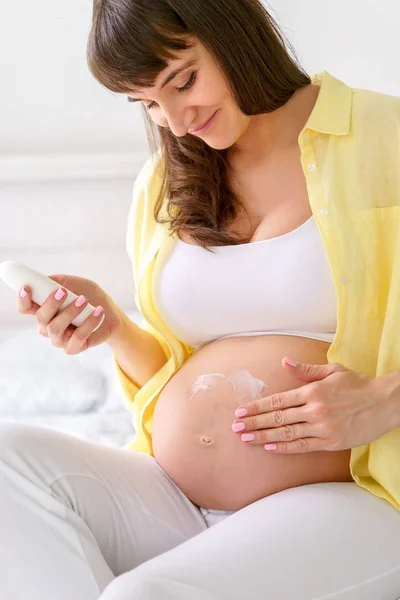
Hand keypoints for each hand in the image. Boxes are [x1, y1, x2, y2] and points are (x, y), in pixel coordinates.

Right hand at [16, 274, 123, 354]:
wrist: (111, 314)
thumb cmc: (89, 297)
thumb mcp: (75, 283)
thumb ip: (58, 281)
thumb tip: (44, 279)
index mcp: (44, 310)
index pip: (25, 308)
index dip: (22, 300)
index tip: (26, 288)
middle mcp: (47, 326)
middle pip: (40, 318)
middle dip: (50, 304)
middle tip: (63, 291)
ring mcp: (59, 339)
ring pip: (55, 328)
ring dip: (69, 312)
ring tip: (84, 300)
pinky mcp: (73, 348)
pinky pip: (76, 337)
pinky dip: (89, 323)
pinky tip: (99, 311)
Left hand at [231, 357, 385, 453]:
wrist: (385, 403)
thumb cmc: (358, 384)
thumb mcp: (332, 370)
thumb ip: (305, 370)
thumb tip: (284, 362)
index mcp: (313, 391)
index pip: (278, 400)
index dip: (257, 407)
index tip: (241, 411)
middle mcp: (315, 410)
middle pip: (277, 417)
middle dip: (254, 423)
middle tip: (236, 427)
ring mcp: (323, 428)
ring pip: (287, 433)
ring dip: (263, 436)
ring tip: (246, 439)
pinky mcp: (331, 442)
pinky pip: (303, 446)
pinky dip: (285, 448)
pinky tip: (269, 447)